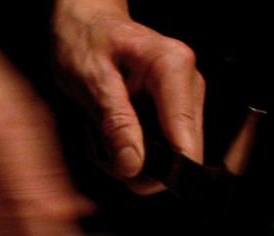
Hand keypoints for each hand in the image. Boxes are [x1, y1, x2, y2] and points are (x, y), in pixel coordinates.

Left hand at [52, 0, 204, 194]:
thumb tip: (133, 166)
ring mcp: (185, 97)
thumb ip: (114, 123)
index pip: (185, 140)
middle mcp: (188, 83)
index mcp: (172, 69)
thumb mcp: (92, 81)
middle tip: (102, 145)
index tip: (128, 176)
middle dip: (138, 164)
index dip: (161, 172)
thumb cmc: (86, 40)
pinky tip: (111, 132)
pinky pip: (160, 148)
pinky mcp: (175, 109)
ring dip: (130, 157)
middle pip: (180, 154)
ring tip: (101, 133)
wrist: (85, 22)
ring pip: (168, 156)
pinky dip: (131, 149)